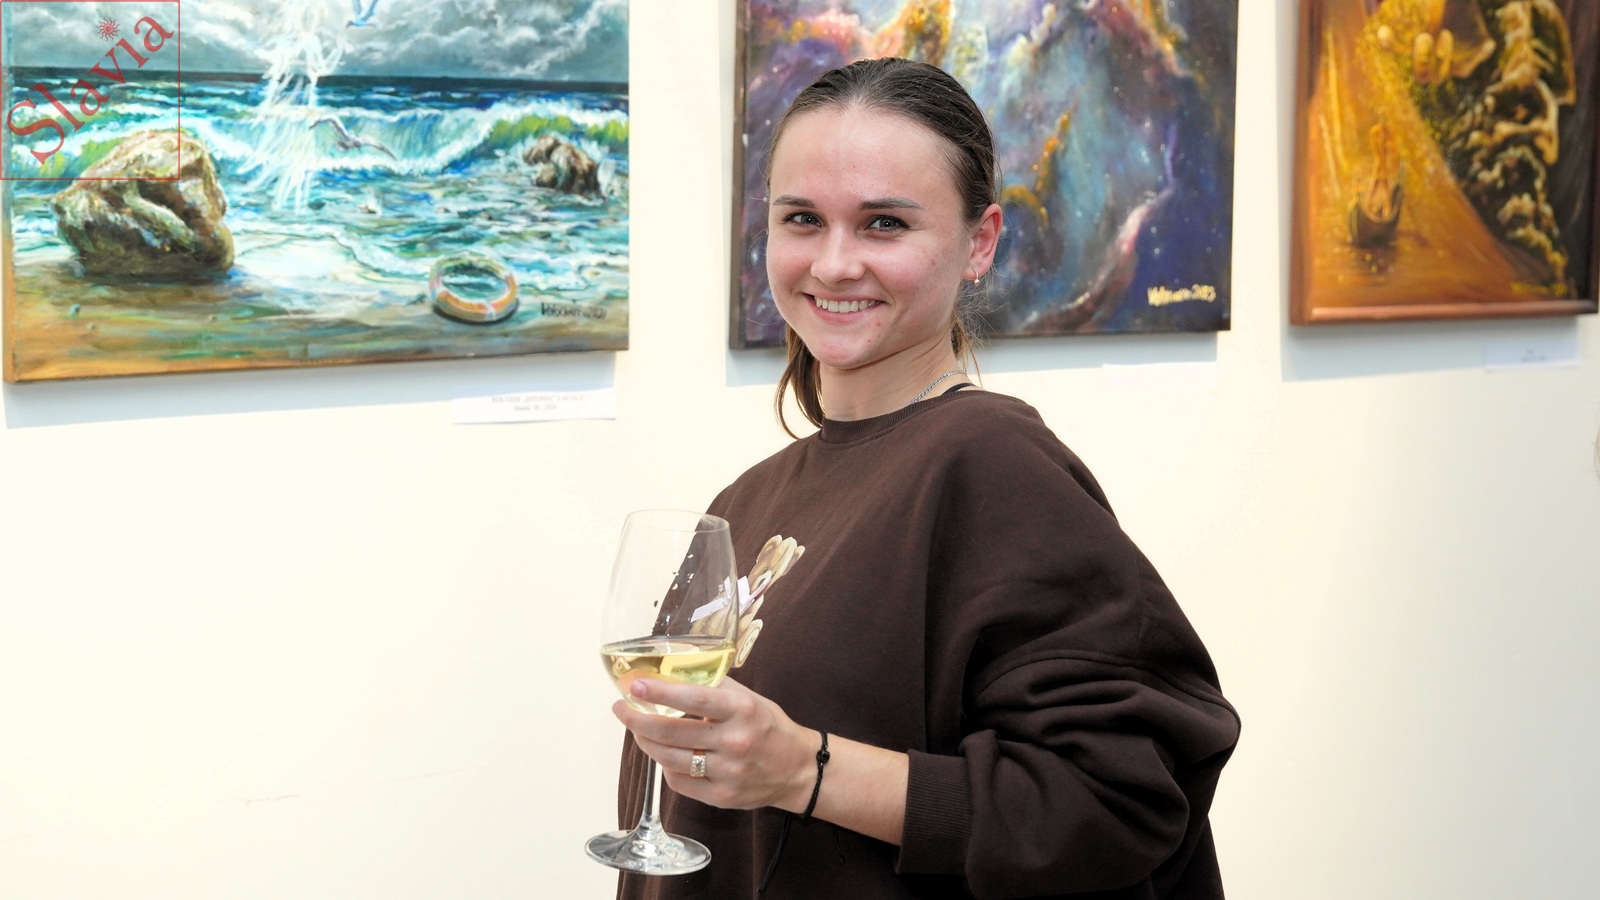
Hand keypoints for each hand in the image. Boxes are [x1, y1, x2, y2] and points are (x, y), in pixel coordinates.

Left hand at [613, 677, 815, 812]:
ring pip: (669, 759)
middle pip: (672, 733)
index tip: (634, 685)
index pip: (694, 698)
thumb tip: (669, 673)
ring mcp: (728, 773)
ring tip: (637, 729)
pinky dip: (665, 765)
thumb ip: (713, 686)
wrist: (797, 769)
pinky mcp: (721, 797)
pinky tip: (664, 753)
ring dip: (646, 742)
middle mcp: (735, 742)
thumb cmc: (768, 726)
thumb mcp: (748, 698)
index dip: (660, 692)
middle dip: (637, 719)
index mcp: (742, 710)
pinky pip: (679, 782)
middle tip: (621, 708)